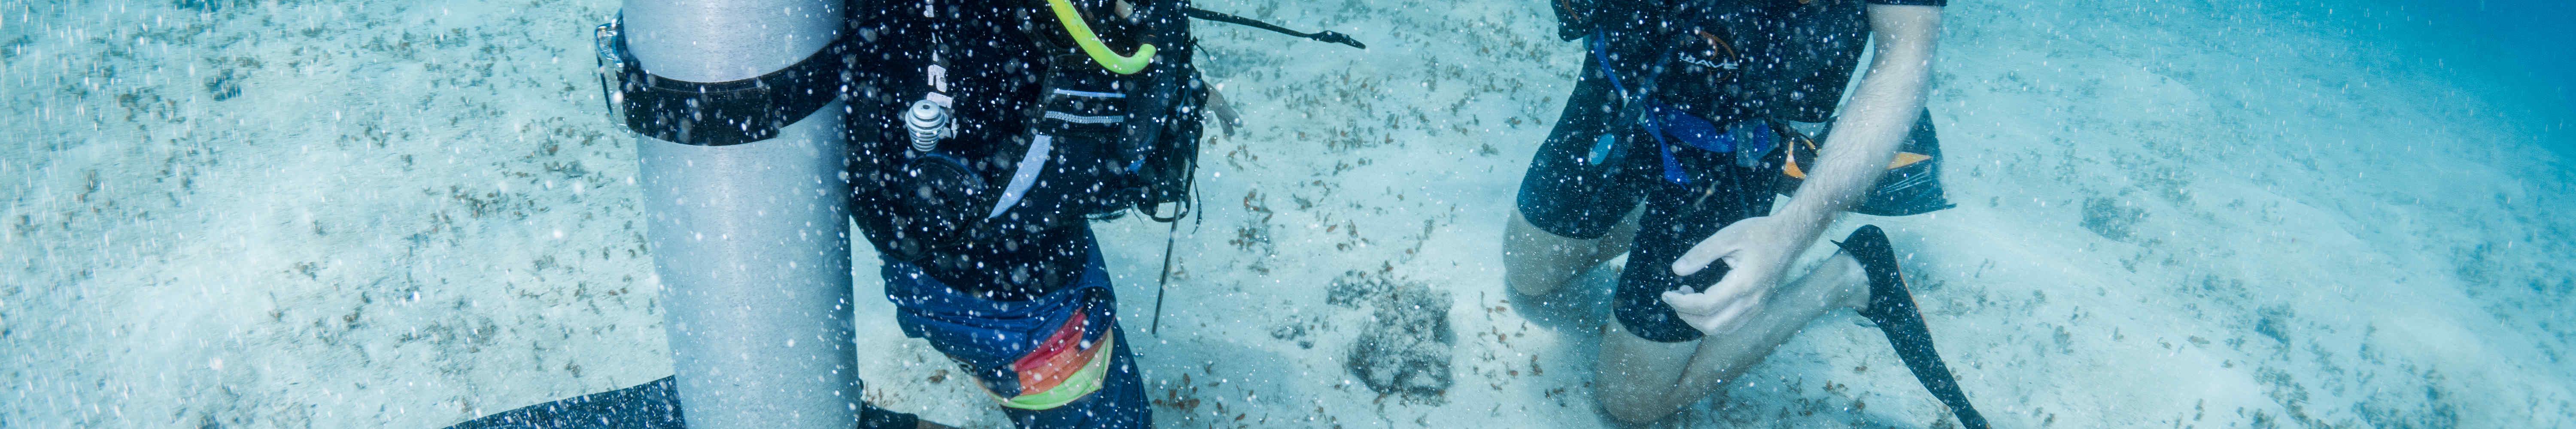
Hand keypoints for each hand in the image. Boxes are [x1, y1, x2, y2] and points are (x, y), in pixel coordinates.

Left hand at [1662, 215, 1811, 335]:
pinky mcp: (1758, 307)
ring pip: (1722, 329)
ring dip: (1699, 320)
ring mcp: (1756, 307)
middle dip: (1687, 316)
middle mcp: (1751, 302)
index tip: (1666, 294)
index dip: (1681, 303)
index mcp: (1743, 284)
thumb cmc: (1760, 233)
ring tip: (1687, 298)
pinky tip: (1704, 302)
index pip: (1705, 306)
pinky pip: (1732, 325)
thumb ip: (1701, 253)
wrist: (1790, 237)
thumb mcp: (1728, 236)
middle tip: (1674, 297)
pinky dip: (1713, 320)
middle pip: (1712, 325)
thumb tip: (1677, 270)